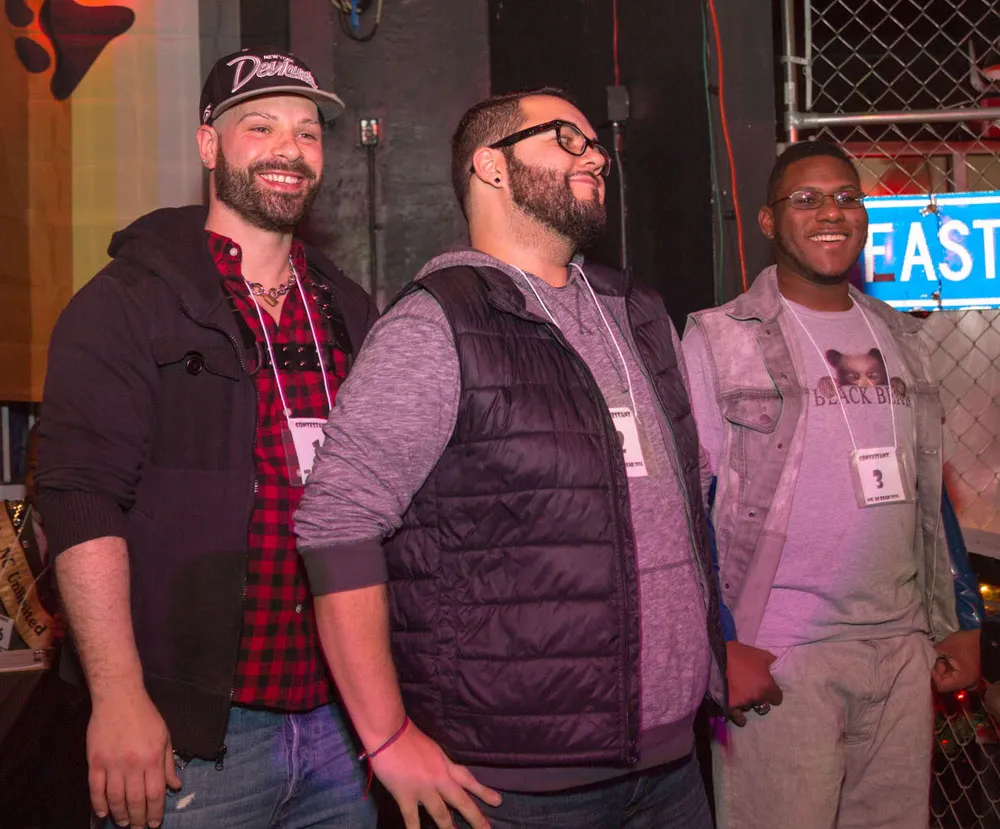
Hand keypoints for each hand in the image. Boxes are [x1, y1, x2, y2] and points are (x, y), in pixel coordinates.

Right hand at [87, 687, 180, 828]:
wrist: (119, 698)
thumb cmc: (146, 716)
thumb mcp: (165, 737)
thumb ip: (169, 764)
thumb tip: (175, 786)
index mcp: (153, 758)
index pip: (155, 793)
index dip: (155, 812)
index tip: (155, 824)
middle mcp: (133, 764)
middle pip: (135, 800)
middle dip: (139, 818)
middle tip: (139, 828)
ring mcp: (112, 764)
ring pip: (115, 798)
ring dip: (120, 814)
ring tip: (124, 823)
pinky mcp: (95, 761)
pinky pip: (96, 789)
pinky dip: (98, 803)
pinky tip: (103, 813)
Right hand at [371, 720, 501, 828]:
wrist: (390, 733)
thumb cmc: (410, 736)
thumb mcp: (433, 748)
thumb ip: (441, 763)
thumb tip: (448, 776)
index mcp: (446, 765)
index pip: (469, 780)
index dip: (483, 791)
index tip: (497, 801)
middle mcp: (439, 779)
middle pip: (461, 801)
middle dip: (475, 817)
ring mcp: (423, 789)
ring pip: (440, 814)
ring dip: (449, 828)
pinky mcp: (405, 796)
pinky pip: (412, 818)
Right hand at [726, 640, 783, 726]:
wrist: (717, 655)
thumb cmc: (740, 654)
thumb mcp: (761, 654)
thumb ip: (773, 663)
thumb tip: (778, 668)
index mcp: (767, 686)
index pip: (777, 698)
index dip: (773, 693)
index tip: (768, 689)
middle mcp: (757, 697)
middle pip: (764, 703)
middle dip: (759, 697)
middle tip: (752, 688)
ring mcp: (744, 703)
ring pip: (750, 707)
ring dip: (747, 702)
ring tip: (740, 693)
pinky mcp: (730, 706)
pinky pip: (739, 718)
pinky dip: (740, 717)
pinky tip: (740, 715)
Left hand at [933, 629, 980, 692]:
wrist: (987, 640)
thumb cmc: (967, 644)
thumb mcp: (947, 646)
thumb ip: (936, 652)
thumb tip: (930, 655)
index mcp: (961, 680)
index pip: (942, 686)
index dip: (934, 676)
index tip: (934, 664)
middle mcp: (965, 683)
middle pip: (945, 682)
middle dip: (939, 670)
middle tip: (938, 658)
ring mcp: (968, 678)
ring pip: (950, 677)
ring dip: (944, 668)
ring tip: (943, 656)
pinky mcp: (969, 672)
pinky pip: (956, 673)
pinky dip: (950, 666)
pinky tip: (947, 657)